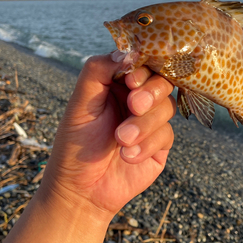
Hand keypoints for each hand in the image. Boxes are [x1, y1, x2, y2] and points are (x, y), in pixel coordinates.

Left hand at [43, 54, 175, 215]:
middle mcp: (137, 98)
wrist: (82, 189)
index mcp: (118, 83)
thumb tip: (128, 53)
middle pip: (161, 82)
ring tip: (121, 140)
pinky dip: (147, 145)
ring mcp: (151, 121)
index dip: (143, 69)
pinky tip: (127, 157)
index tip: (131, 81)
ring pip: (167, 108)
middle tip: (133, 106)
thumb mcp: (81, 102)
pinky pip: (166, 135)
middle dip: (149, 94)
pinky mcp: (160, 144)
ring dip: (144, 124)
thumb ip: (99, 70)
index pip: (141, 63)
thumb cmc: (76, 142)